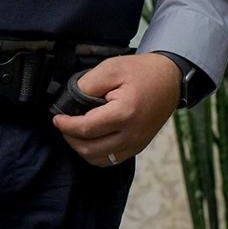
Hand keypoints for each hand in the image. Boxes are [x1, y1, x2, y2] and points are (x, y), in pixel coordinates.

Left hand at [52, 53, 180, 165]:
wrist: (170, 79)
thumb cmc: (142, 72)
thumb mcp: (112, 68)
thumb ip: (88, 85)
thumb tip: (69, 102)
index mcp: (125, 113)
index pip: (86, 128)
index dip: (66, 125)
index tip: (56, 118)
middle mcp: (132, 134)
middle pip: (90, 149)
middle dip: (70, 138)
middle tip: (64, 124)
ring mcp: (136, 143)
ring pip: (99, 159)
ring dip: (82, 149)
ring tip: (76, 132)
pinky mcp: (138, 147)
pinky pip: (111, 160)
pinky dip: (96, 154)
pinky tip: (91, 139)